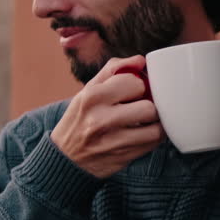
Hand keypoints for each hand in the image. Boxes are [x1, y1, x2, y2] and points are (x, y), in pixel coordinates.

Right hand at [50, 56, 163, 177]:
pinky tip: (144, 133)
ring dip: (155, 123)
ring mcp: (111, 142)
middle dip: (150, 105)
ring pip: (155, 129)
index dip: (140, 86)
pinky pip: (153, 144)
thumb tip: (140, 60)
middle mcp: (100, 120)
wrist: (64, 157)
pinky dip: (153, 137)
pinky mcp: (122, 158)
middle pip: (149, 107)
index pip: (135, 83)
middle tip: (143, 107)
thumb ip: (113, 70)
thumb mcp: (89, 90)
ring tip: (147, 120)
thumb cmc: (80, 118)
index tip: (135, 91)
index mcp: (92, 97)